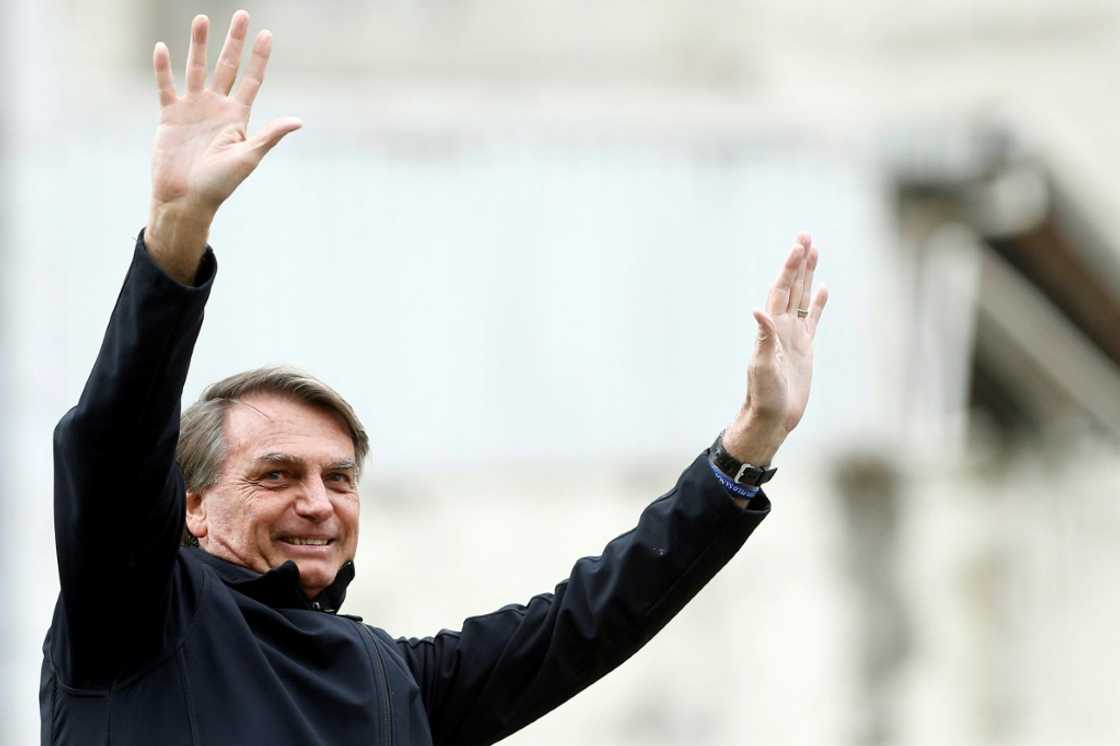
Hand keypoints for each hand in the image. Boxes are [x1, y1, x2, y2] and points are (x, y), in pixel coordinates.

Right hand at [146, 11, 301, 281]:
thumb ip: (269, 136)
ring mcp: (192, 109)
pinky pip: (166, 86)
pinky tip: (163, 47)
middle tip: (242, 14)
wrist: (185, 199)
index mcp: (238, 117)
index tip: (267, 34)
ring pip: (196, 69)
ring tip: (202, 19)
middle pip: (227, 66)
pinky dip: (163, 68)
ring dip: (199, 45)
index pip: (251, 79)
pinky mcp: (169, 116)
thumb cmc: (219, 184)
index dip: (259, 58)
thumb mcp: (247, 158)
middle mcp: (217, 108)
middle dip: (234, 42)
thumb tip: (298, 121)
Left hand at [723, 232, 828, 465]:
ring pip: (801, 298)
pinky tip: (821, 289)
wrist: (771, 417)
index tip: (798, 245)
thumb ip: (763, 339)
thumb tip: (758, 311)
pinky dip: (816, 304)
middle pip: (791, 287)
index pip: (781, 290)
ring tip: (813, 251)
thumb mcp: (762, 367)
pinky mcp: (804, 349)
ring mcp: (793, 337)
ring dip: (807, 275)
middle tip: (805, 235)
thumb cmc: (764, 395)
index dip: (789, 268)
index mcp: (771, 328)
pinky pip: (812, 320)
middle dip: (798, 262)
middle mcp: (781, 328)